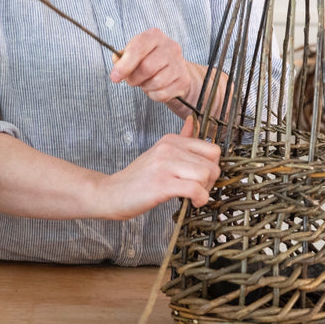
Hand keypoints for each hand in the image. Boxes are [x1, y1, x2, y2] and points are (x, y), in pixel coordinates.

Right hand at [95, 116, 221, 219]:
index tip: (202, 178)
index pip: (212, 149)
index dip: (212, 166)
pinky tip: (192, 203)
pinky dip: (200, 199)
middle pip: (212, 163)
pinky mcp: (162, 184)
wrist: (111, 193)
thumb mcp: (158, 153)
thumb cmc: (137, 178)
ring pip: (207, 175)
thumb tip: (192, 121)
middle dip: (211, 181)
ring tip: (194, 196)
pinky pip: (195, 189)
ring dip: (205, 191)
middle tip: (198, 190)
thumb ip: (180, 139)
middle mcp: (169, 149)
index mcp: (170, 140)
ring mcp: (165, 165)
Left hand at [111, 28, 195, 104]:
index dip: (124, 65)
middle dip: (133, 79)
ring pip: (155, 82)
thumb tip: (116, 60)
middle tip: (131, 80)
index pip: (137, 49)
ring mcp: (179, 63)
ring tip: (146, 81)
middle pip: (146, 68)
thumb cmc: (151, 60)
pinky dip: (154, 94)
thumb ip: (122, 56)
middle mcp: (170, 46)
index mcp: (154, 36)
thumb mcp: (135, 53)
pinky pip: (162, 94)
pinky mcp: (183, 80)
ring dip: (145, 86)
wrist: (175, 70)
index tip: (115, 77)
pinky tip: (156, 88)